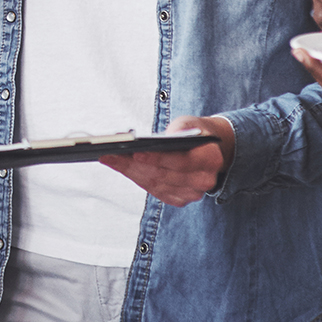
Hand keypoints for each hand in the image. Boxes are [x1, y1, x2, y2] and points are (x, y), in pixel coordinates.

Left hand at [98, 115, 232, 206]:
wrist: (208, 149)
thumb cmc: (194, 132)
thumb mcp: (187, 123)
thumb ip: (173, 130)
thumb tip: (145, 141)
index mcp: (211, 159)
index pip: (181, 162)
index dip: (157, 159)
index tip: (134, 152)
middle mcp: (204, 180)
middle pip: (164, 175)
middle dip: (134, 165)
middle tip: (110, 154)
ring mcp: (192, 193)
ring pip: (155, 184)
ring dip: (130, 171)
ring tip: (110, 159)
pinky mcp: (180, 199)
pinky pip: (154, 190)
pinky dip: (136, 178)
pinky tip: (121, 167)